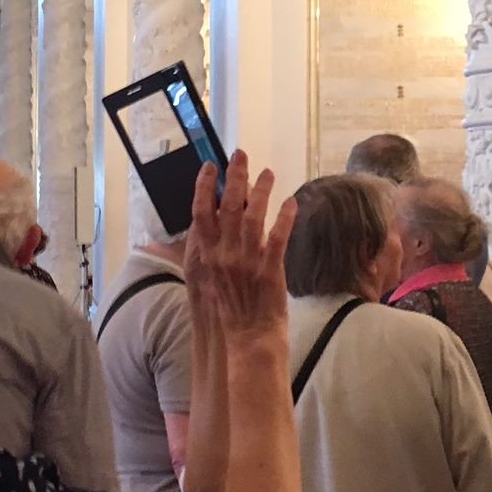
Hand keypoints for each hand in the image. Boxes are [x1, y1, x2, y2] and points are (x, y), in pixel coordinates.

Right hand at [185, 153, 294, 339]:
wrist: (248, 336)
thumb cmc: (229, 306)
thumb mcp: (210, 274)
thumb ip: (209, 247)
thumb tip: (210, 219)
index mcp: (207, 255)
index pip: (201, 213)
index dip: (204, 187)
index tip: (210, 166)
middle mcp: (224, 255)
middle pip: (228, 207)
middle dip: (235, 177)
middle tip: (241, 155)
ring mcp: (247, 262)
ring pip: (253, 217)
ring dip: (261, 191)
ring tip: (269, 172)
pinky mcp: (270, 270)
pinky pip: (278, 237)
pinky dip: (284, 218)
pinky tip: (291, 202)